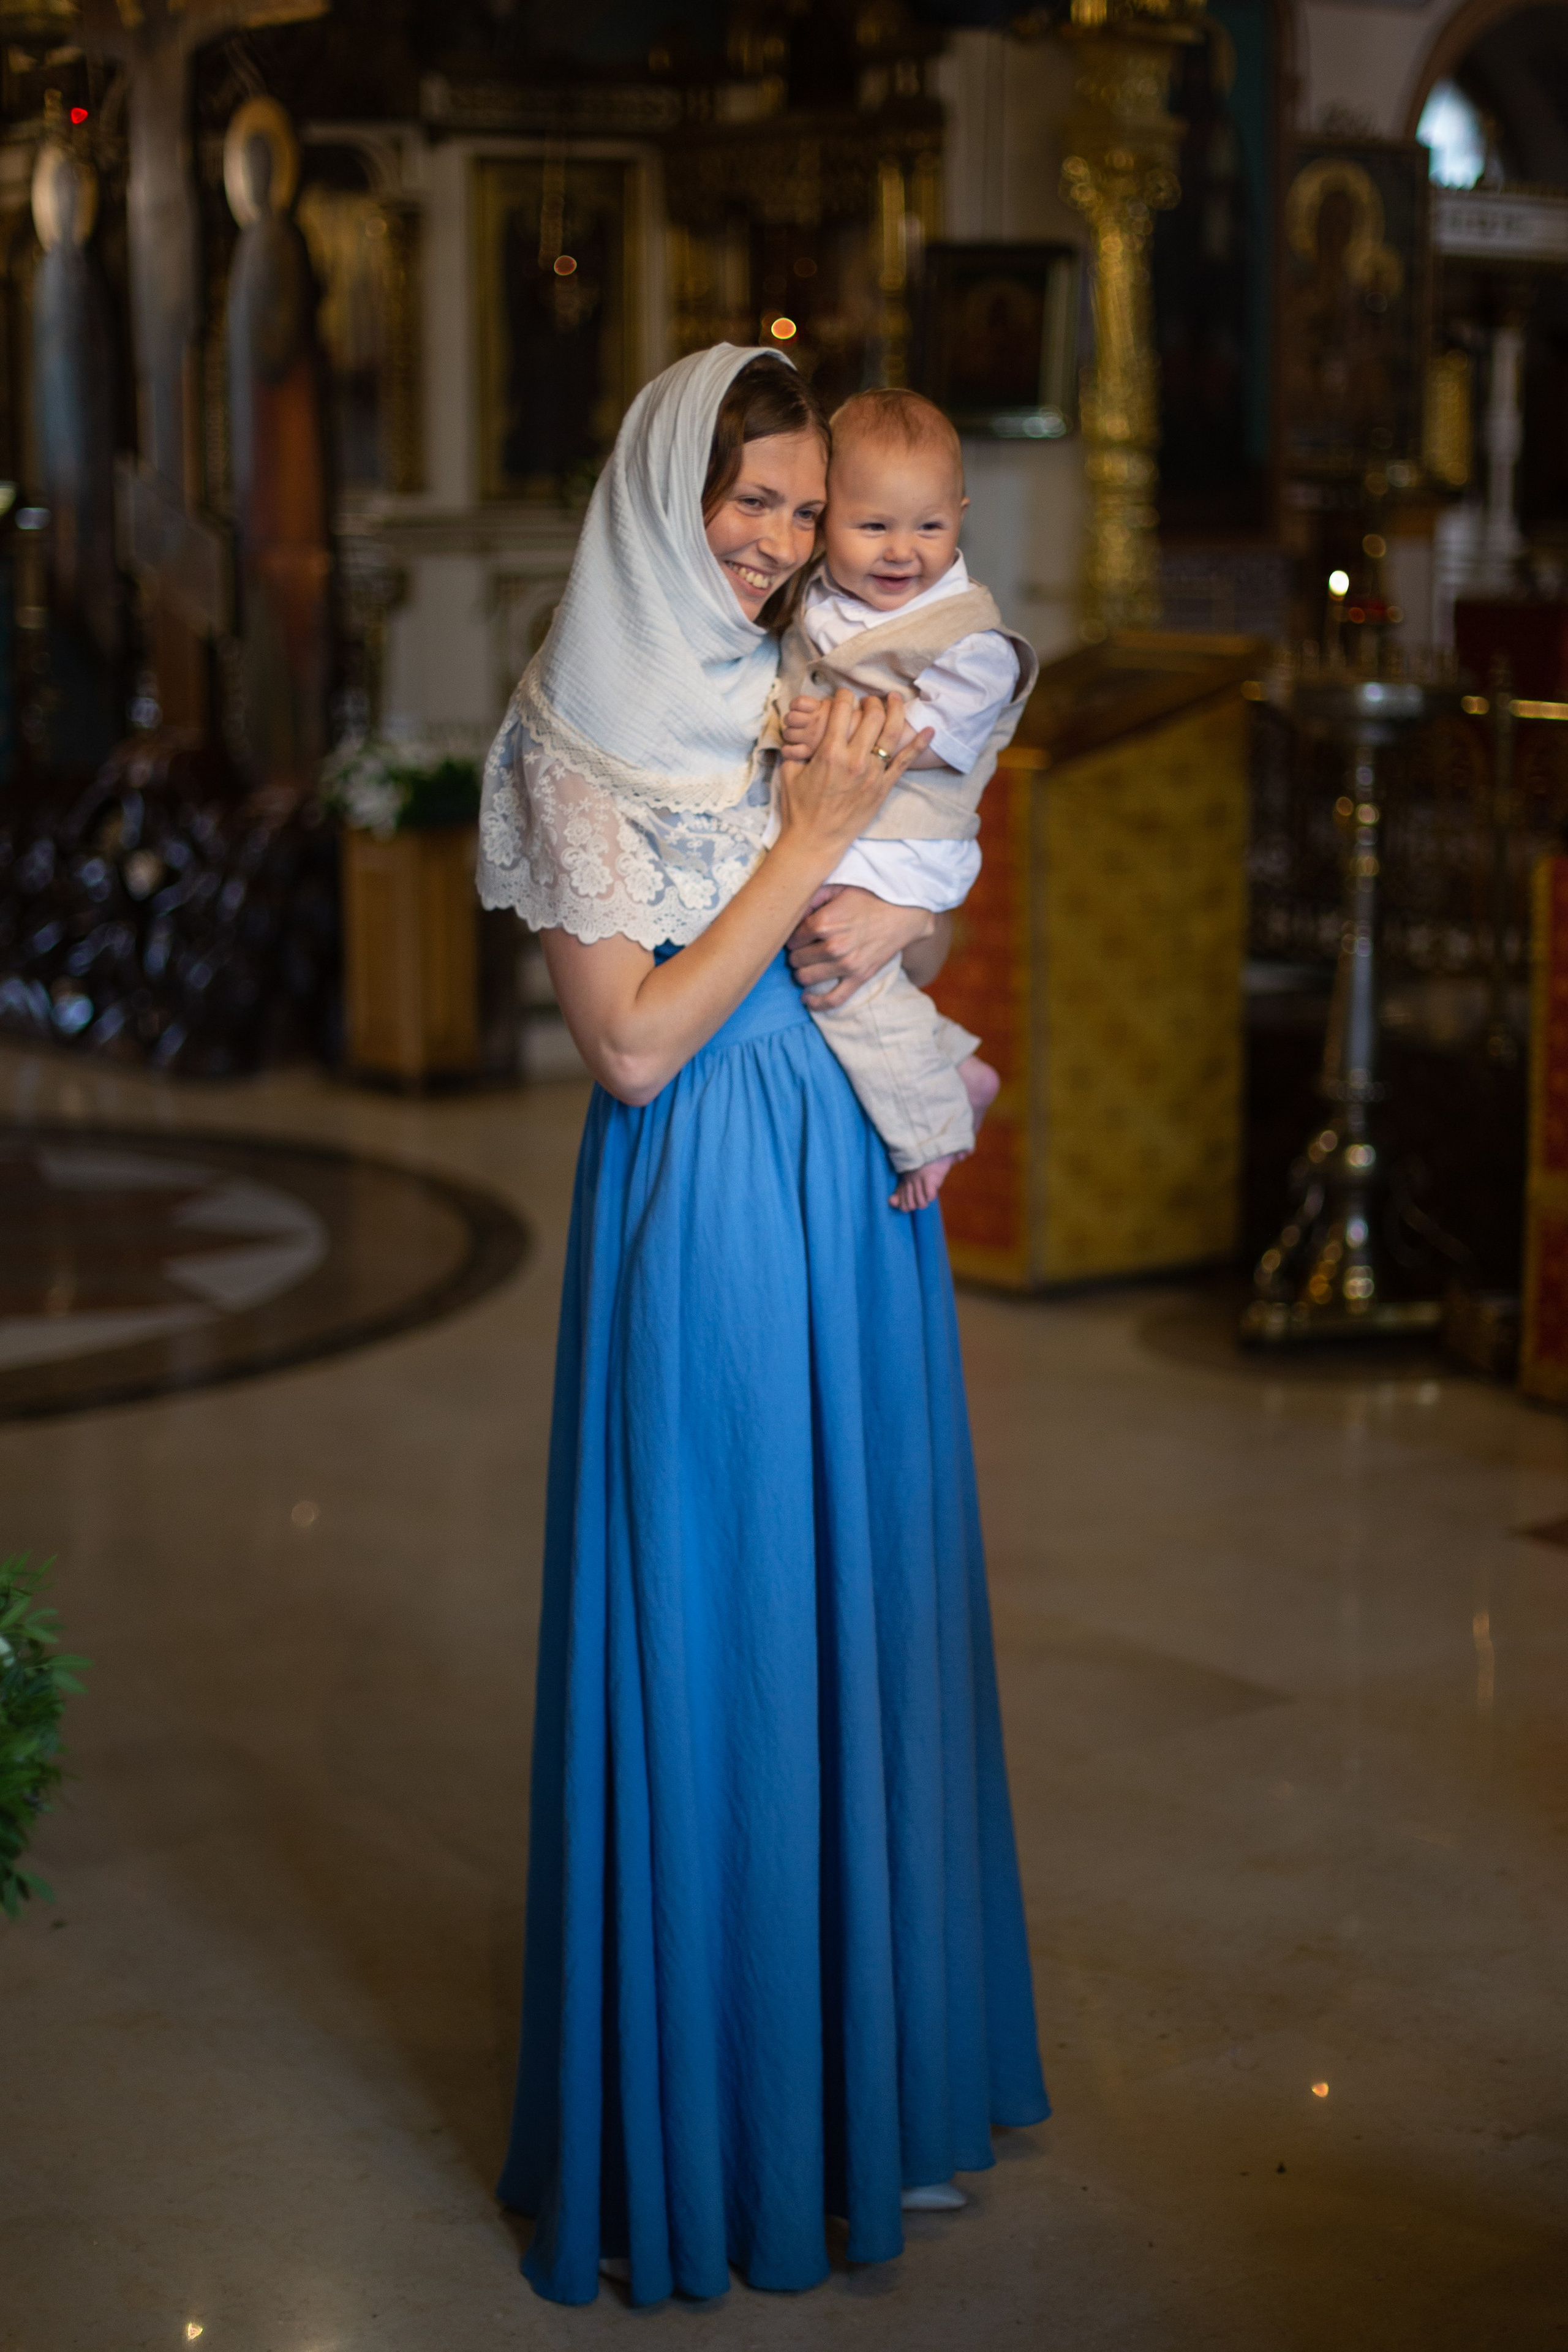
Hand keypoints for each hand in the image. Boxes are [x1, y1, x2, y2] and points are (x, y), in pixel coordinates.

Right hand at [775, 690, 931, 863]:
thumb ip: (798, 748)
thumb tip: (803, 731)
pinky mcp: (883, 787)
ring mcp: (872, 774)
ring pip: (891, 733)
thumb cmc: (800, 808)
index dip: (844, 696)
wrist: (815, 840)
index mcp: (829, 753)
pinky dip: (919, 744)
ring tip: (894, 700)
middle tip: (868, 700)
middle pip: (871, 716)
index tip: (844, 695)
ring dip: (895, 711)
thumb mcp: (790, 772)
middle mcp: (854, 760)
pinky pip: (905, 762)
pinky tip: (929, 730)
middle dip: (871, 701)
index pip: (842, 710)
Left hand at [787, 885, 937, 1007]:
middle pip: (796, 958)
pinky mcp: (859, 977)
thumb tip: (791, 914)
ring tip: (806, 965)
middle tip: (803, 948)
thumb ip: (812, 898)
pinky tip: (806, 999)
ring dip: (801, 973)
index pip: (792, 938)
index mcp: (824, 922)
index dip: (793, 936)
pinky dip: (815, 1003)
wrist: (904, 914)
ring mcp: (846, 965)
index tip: (799, 934)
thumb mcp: (838, 887)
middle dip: (796, 954)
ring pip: (806, 978)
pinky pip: (833, 999)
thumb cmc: (870, 898)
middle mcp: (833, 946)